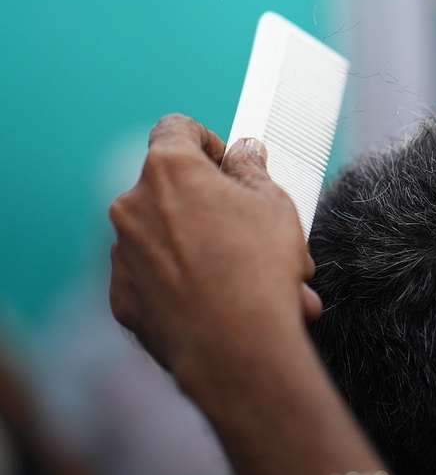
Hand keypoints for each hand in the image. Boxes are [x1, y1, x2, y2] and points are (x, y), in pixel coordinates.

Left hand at [109, 114, 320, 387]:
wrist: (236, 346)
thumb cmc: (259, 267)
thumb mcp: (274, 205)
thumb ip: (252, 170)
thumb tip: (245, 152)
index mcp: (169, 169)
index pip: (176, 128)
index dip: (207, 142)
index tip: (228, 165)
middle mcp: (132, 205)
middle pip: (170, 188)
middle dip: (208, 204)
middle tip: (249, 231)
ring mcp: (122, 253)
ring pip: (164, 237)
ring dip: (199, 248)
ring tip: (247, 279)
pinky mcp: (123, 297)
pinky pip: (153, 278)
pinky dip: (180, 284)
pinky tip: (219, 303)